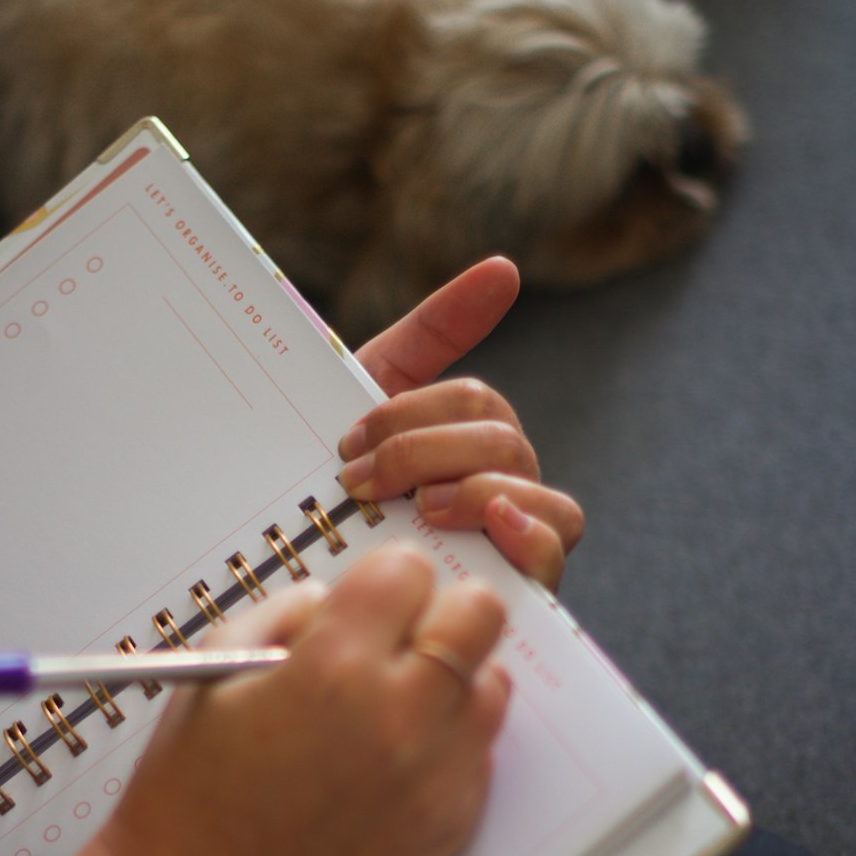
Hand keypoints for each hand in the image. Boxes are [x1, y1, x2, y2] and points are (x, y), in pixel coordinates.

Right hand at [58, 548, 509, 855]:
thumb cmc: (189, 796)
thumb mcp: (215, 670)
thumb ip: (288, 611)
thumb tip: (340, 595)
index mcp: (334, 668)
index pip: (411, 569)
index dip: (383, 580)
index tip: (368, 601)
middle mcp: (399, 719)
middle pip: (480, 614)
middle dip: (438, 614)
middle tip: (398, 640)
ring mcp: (434, 777)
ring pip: (493, 685)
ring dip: (451, 682)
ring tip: (390, 708)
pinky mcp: (449, 827)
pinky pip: (479, 755)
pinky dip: (447, 745)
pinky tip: (388, 764)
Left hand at [345, 257, 583, 590]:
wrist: (302, 564)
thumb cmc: (346, 483)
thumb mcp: (371, 398)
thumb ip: (434, 331)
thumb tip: (506, 268)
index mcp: (474, 441)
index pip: (474, 402)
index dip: (411, 414)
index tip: (349, 439)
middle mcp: (507, 485)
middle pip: (500, 442)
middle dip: (424, 454)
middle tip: (360, 483)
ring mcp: (519, 537)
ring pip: (531, 491)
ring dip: (469, 491)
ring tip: (417, 508)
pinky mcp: (521, 588)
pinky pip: (554, 549)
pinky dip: (528, 532)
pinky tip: (492, 522)